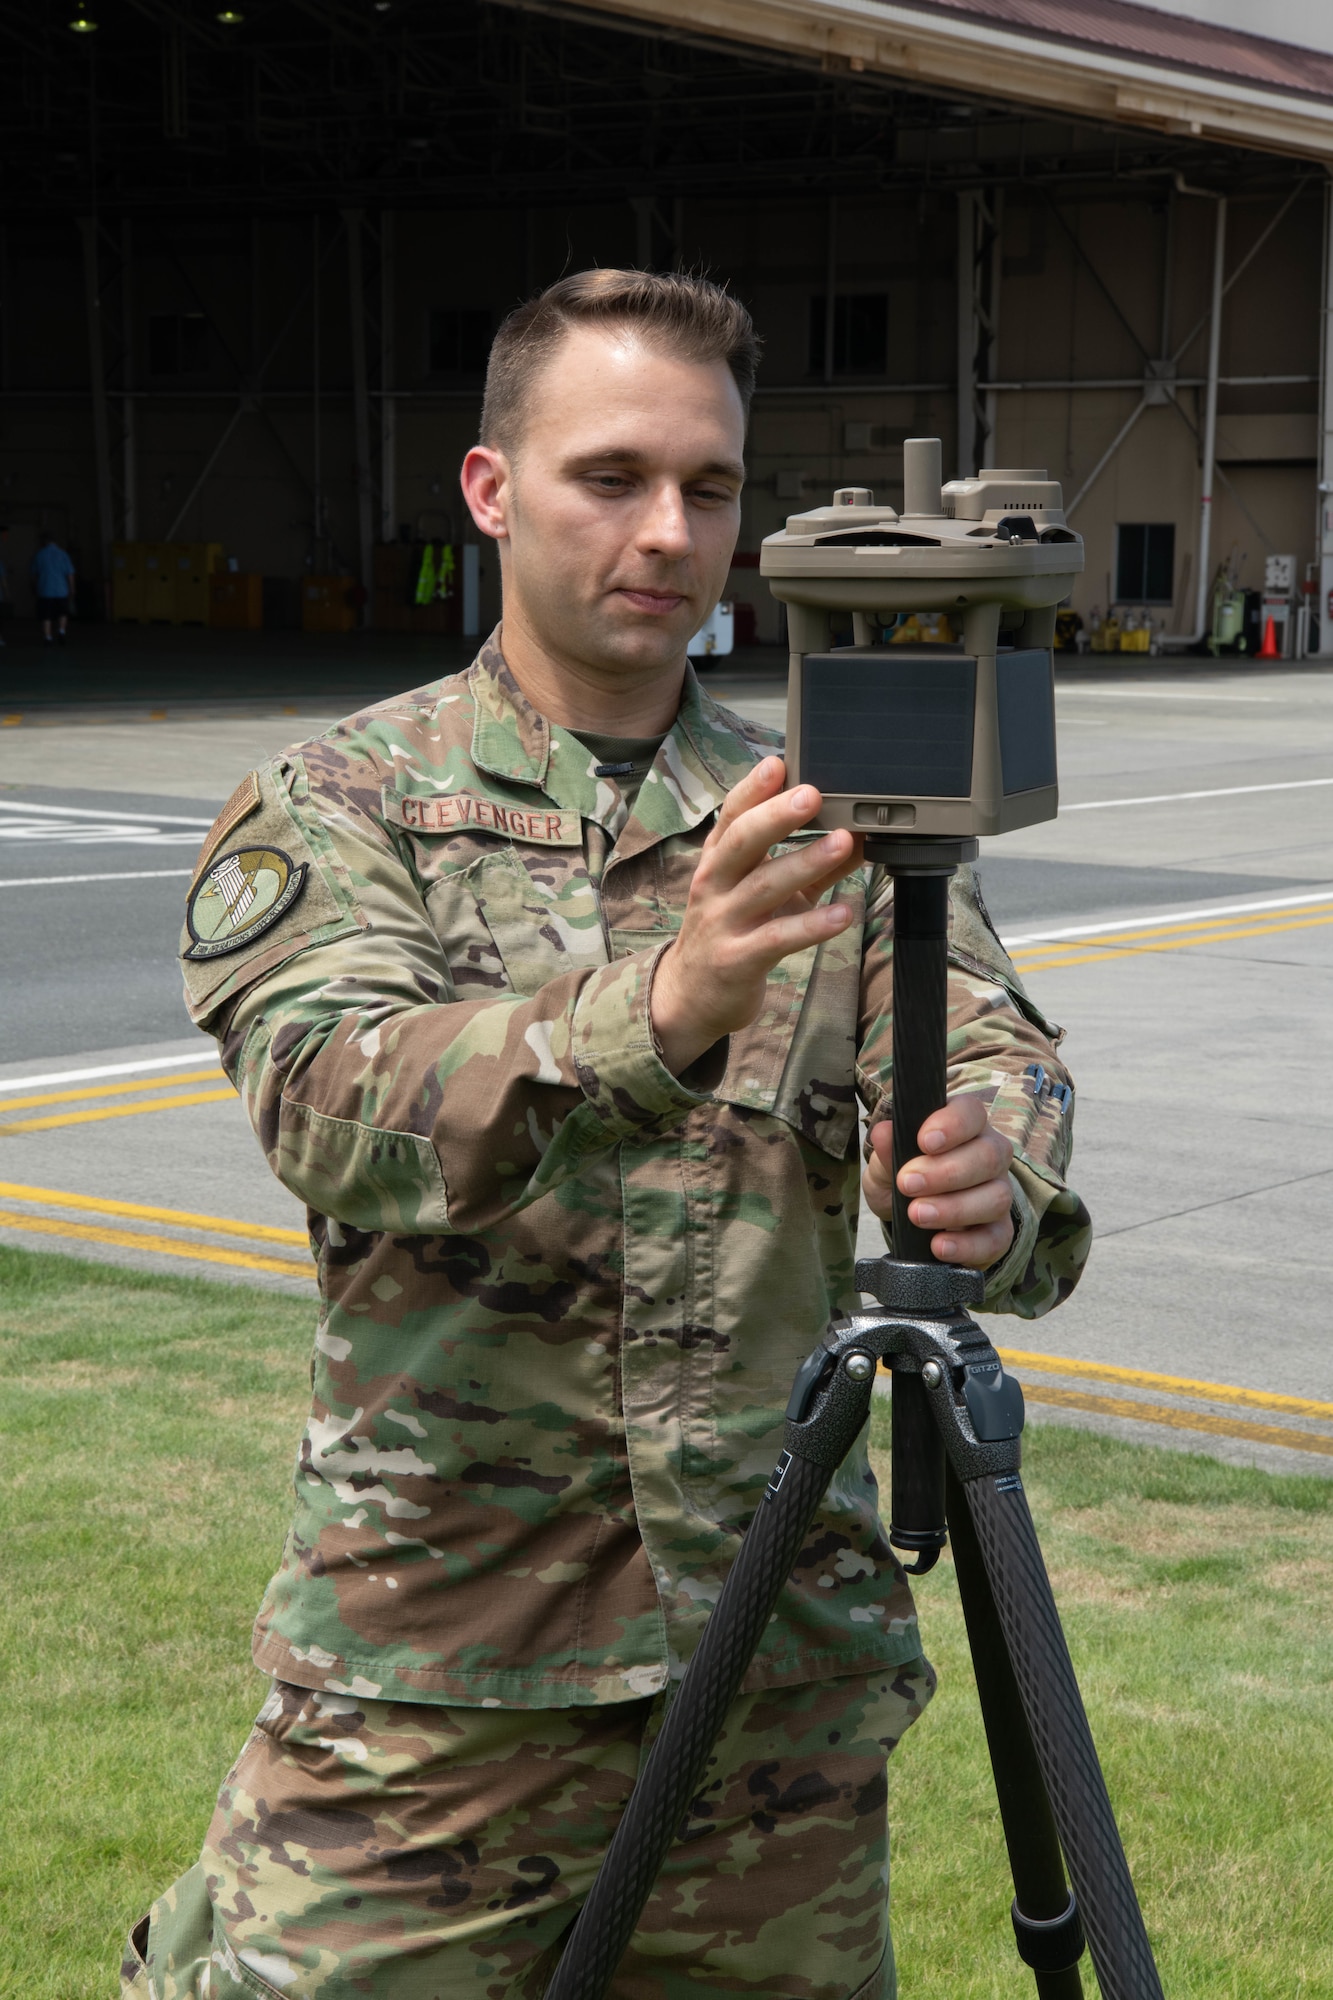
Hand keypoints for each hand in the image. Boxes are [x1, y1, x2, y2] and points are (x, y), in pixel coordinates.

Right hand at [651, 757, 861, 1074]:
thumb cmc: (733, 932)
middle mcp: (714, 886)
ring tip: (843, 843)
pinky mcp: (738, 959)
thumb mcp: (768, 893)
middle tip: (813, 794)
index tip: (779, 763)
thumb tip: (858, 836)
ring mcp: (724, 922)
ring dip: (805, 862)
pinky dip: (813, 924)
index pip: (731, 817)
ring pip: (764, 886)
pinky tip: (844, 913)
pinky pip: (778, 938)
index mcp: (718, 862)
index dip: (752, 789)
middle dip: (776, 816)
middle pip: (741, 843)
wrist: (692, 996)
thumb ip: (810, 865)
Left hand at [863, 1097, 1013, 1269]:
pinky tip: (939, 1246)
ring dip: (955, 1208)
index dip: (952, 1125)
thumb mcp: (886, 1162)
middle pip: (989, 1156)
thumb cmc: (904, 1175)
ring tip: (917, 1214)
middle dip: (946, 1172)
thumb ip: (888, 1149)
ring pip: (996, 1197)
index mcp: (965, 1125)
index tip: (924, 1141)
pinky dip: (968, 1245)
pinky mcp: (998, 1231)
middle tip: (907, 1183)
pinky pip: (996, 1239)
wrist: (908, 1217)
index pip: (971, 1112)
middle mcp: (991, 1154)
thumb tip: (883, 1133)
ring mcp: (999, 1192)